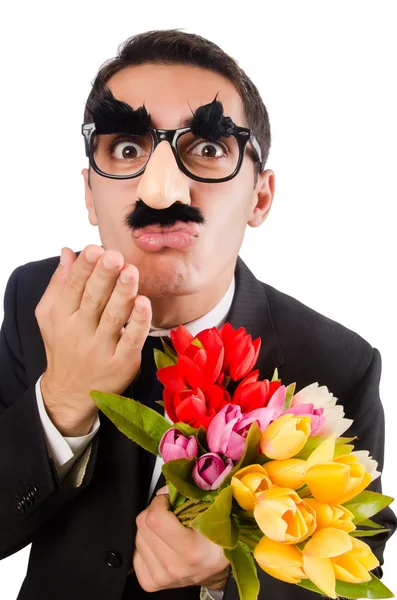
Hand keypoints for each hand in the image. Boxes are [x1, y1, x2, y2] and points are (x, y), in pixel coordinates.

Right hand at [35, 245, 151, 435]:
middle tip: (115, 256)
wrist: (70, 393)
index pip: (73, 287)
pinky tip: (144, 303)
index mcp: (62, 316)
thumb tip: (68, 252)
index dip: (84, 267)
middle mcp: (80, 332)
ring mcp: (101, 349)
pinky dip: (138, 322)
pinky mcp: (122, 362)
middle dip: (104, 276)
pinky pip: (131, 339)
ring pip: (114, 317)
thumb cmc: (64, 346)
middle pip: (93, 300)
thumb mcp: (51, 315)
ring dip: (123, 293)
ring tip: (131, 271)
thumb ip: (60, 283)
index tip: (95, 248)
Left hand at [132, 491, 229, 592]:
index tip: (169, 500)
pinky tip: (160, 542)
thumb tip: (164, 489)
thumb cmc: (216, 538)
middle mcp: (175, 567)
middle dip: (154, 511)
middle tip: (168, 512)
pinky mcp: (151, 583)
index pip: (155, 518)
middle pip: (143, 524)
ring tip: (167, 528)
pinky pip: (135, 554)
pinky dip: (146, 544)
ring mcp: (162, 577)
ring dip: (150, 528)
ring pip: (137, 537)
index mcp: (192, 551)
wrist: (216, 566)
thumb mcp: (211, 514)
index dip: (160, 501)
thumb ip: (189, 496)